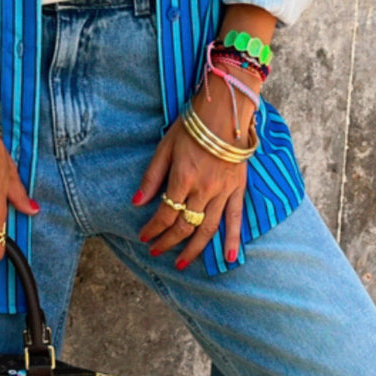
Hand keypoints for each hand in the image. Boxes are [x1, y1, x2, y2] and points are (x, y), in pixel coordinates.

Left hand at [133, 74, 255, 268]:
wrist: (226, 111)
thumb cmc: (192, 126)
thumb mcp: (165, 147)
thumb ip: (152, 177)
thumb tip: (137, 203)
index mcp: (183, 178)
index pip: (165, 213)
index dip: (153, 229)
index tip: (144, 237)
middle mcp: (204, 190)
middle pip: (184, 226)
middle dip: (168, 242)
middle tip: (156, 251)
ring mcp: (223, 192)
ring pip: (207, 228)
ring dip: (193, 249)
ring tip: (181, 264)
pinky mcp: (237, 189)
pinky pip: (235, 219)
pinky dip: (233, 239)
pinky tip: (228, 257)